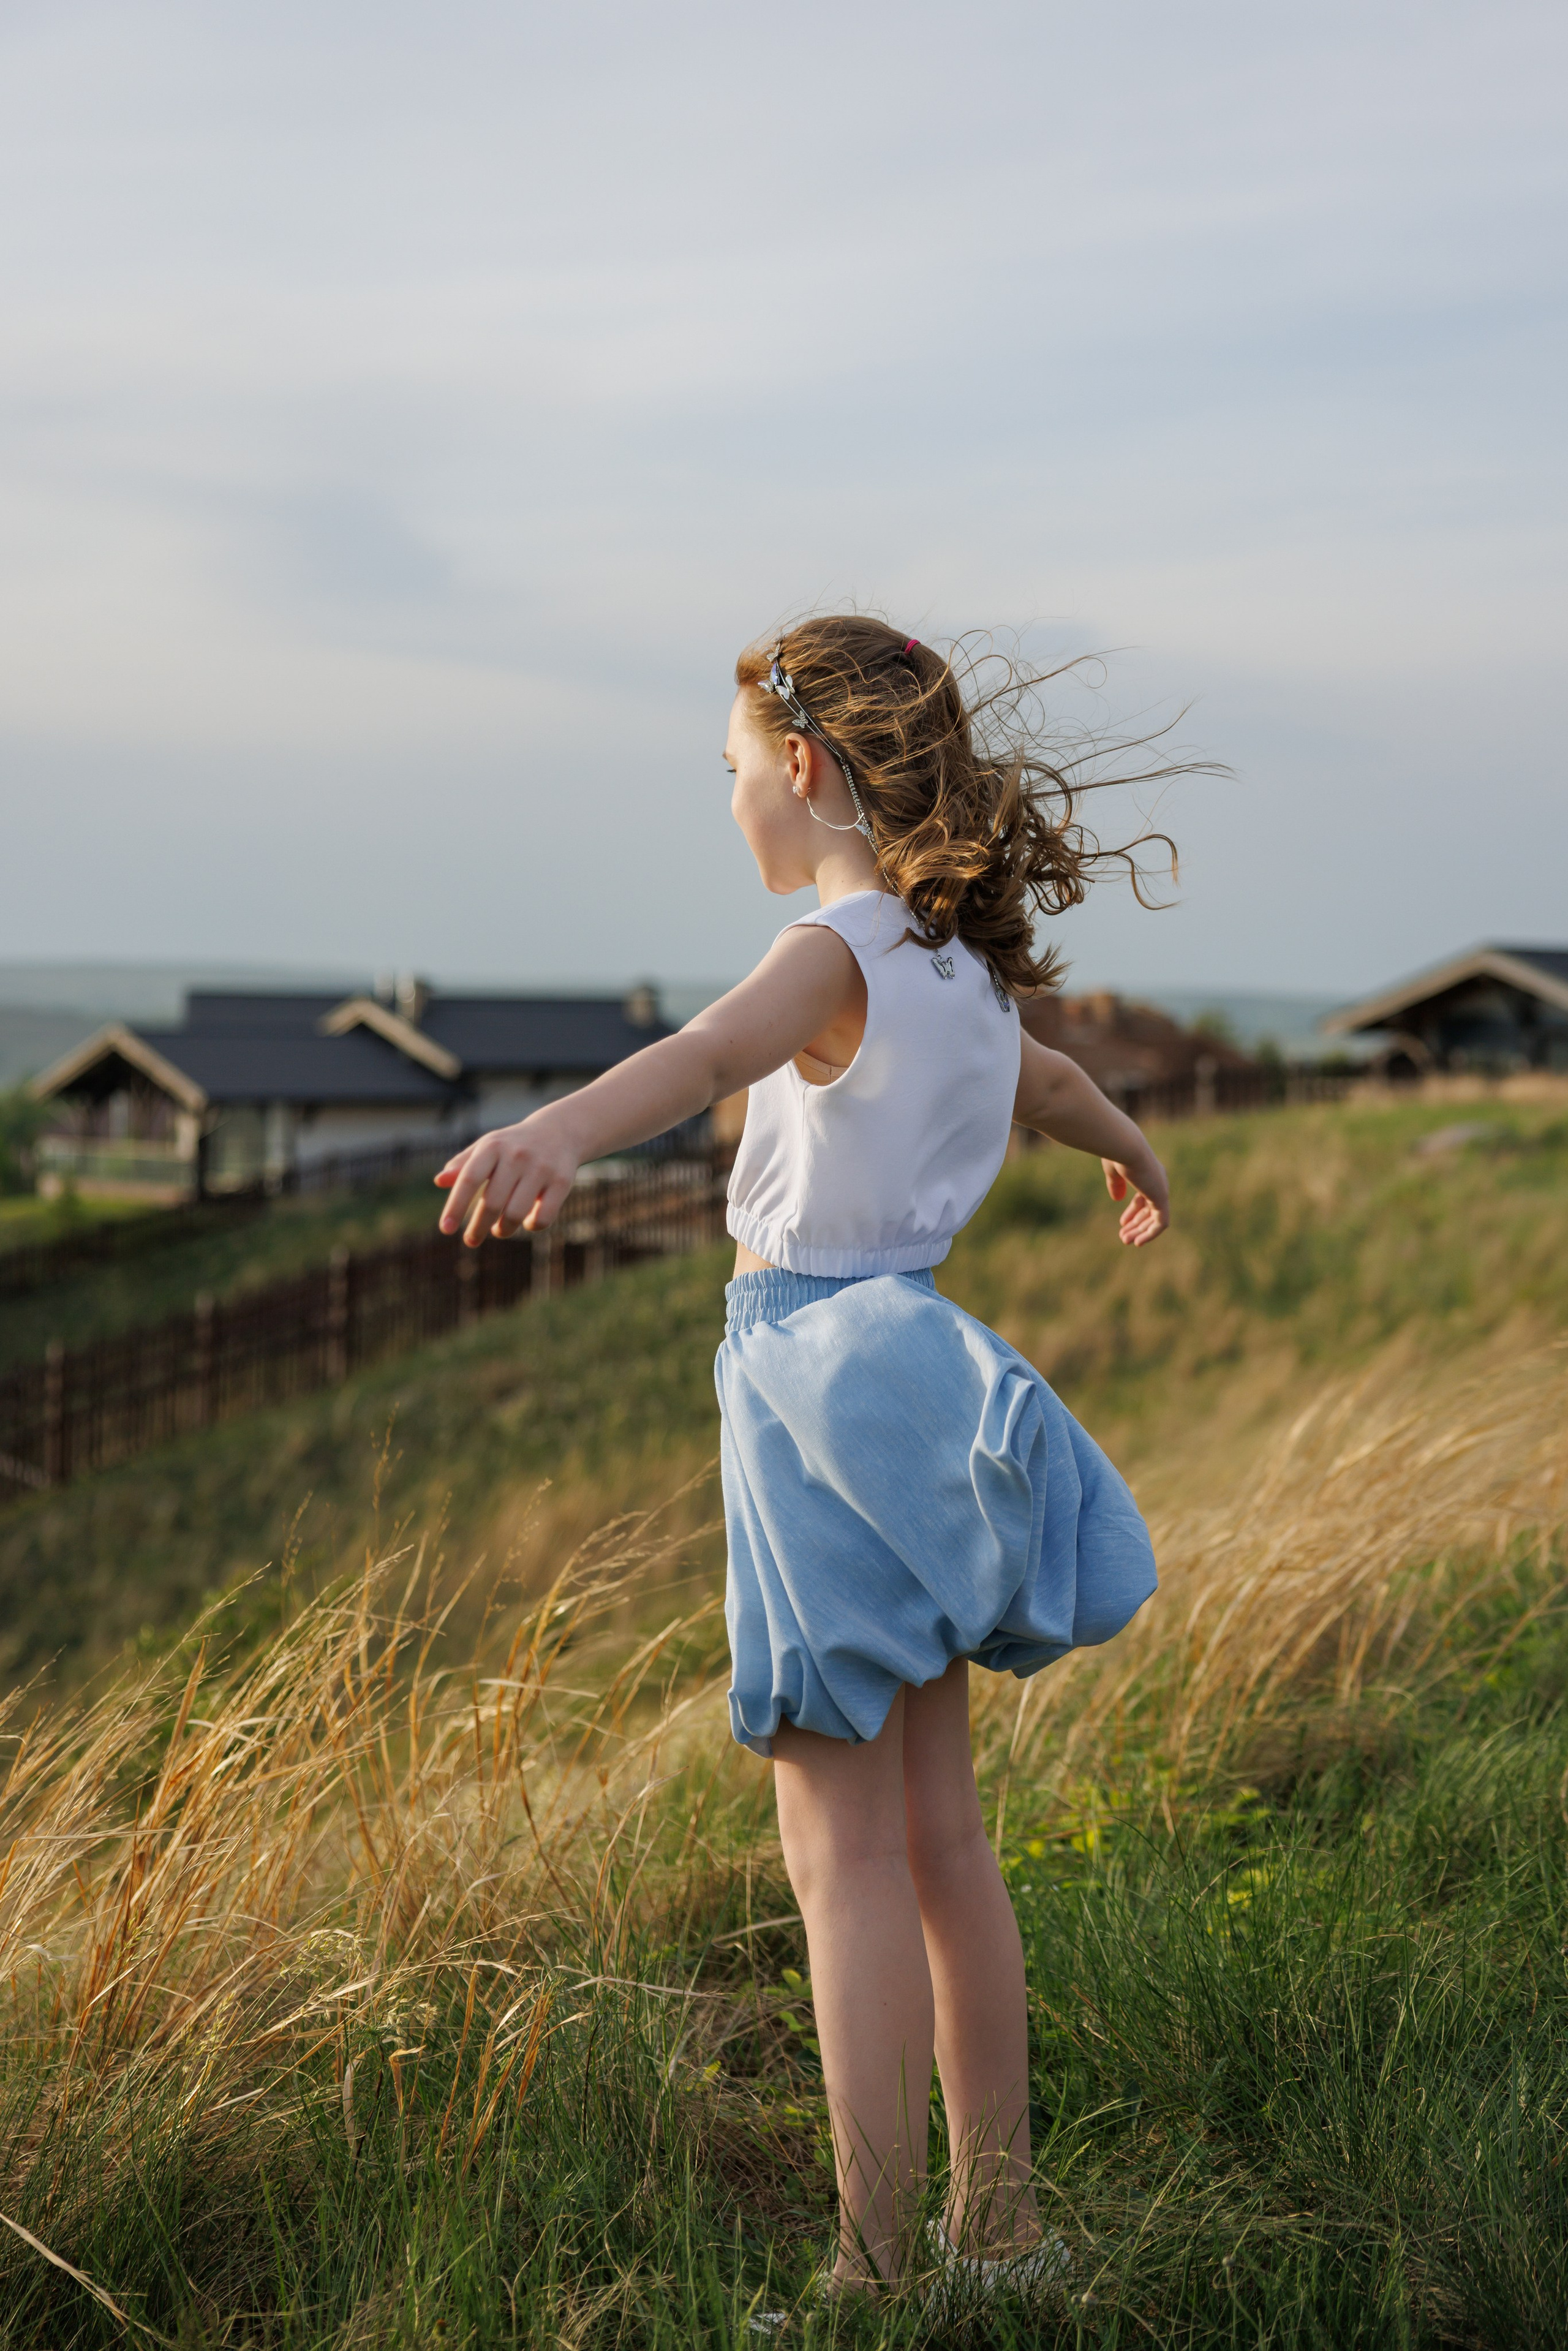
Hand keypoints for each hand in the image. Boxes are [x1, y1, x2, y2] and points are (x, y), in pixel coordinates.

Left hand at [435, 1118, 579, 1245]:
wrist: (560, 1130)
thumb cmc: (513, 1144)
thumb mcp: (487, 1147)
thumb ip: (462, 1164)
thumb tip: (439, 1181)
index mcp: (493, 1146)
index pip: (469, 1179)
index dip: (455, 1206)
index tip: (446, 1229)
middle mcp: (517, 1155)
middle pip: (493, 1203)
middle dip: (478, 1228)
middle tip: (471, 1240)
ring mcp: (541, 1168)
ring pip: (516, 1214)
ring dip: (503, 1229)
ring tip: (498, 1229)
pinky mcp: (562, 1181)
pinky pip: (543, 1217)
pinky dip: (531, 1226)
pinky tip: (527, 1222)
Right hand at [1103, 1154, 1168, 1246]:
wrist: (1125, 1146)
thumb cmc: (1116, 1153)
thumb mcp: (1114, 1171)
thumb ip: (1116, 1185)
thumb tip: (1117, 1199)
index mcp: (1148, 1173)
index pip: (1144, 1197)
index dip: (1133, 1212)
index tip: (1122, 1224)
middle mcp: (1157, 1181)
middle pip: (1150, 1209)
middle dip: (1137, 1224)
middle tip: (1124, 1238)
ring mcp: (1161, 1189)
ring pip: (1155, 1218)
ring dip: (1141, 1231)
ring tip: (1127, 1241)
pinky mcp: (1161, 1197)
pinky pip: (1161, 1222)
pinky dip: (1151, 1233)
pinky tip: (1139, 1241)